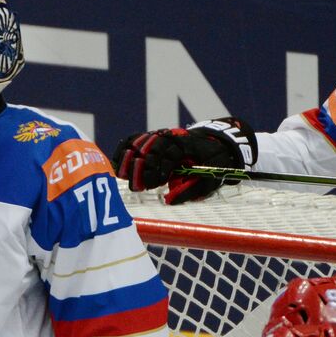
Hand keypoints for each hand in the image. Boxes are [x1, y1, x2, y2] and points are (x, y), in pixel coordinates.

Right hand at [112, 117, 256, 202]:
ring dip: (130, 159)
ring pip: (139, 141)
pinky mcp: (154, 138)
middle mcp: (173, 136)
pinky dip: (124, 150)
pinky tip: (118, 165)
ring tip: (124, 177)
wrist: (217, 144)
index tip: (154, 185)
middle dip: (142, 168)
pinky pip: (134, 139)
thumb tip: (169, 201)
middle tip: (139, 187)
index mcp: (188, 144)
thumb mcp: (210, 180)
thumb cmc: (213, 164)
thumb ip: (190, 190)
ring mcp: (162, 135)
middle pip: (151, 147)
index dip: (158, 169)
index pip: (168, 154)